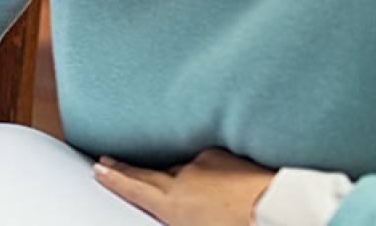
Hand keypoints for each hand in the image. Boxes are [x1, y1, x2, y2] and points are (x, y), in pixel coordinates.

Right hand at [94, 149, 274, 225]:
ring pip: (180, 167)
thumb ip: (181, 220)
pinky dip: (203, 168)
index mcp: (172, 204)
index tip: (99, 169)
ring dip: (171, 171)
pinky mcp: (226, 156)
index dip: (114, 179)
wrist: (277, 209)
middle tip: (108, 160)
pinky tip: (209, 174)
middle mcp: (182, 179)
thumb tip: (175, 215)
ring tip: (164, 174)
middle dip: (124, 167)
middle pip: (146, 172)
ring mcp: (204, 165)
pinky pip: (206, 161)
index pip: (134, 188)